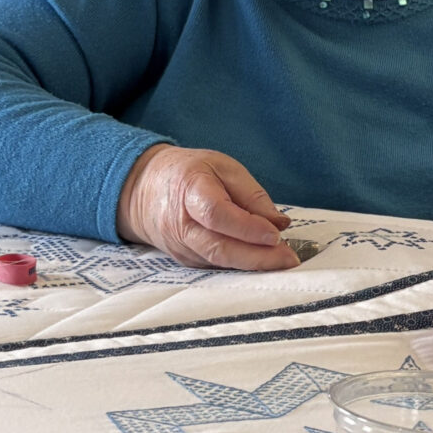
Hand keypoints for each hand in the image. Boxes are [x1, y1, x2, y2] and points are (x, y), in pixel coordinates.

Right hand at [115, 145, 297, 270]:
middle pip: (219, 247)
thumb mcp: (222, 166)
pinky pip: (216, 266)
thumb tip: (278, 222)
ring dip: (253, 265)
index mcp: (189, 191)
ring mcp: (180, 246)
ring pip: (219, 262)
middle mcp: (181, 224)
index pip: (217, 214)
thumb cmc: (188, 173)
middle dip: (258, 257)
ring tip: (283, 261)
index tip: (276, 234)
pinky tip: (263, 262)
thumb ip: (251, 194)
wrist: (143, 190)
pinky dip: (241, 266)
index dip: (247, 227)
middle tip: (290, 258)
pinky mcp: (185, 260)